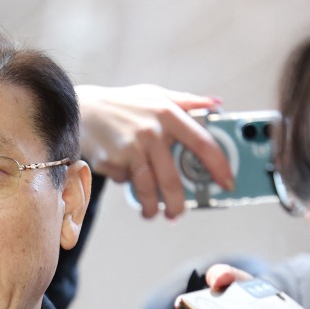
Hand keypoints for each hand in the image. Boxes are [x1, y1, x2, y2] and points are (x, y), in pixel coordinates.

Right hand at [76, 83, 231, 219]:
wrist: (82, 109)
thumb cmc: (123, 103)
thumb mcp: (155, 95)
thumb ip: (186, 101)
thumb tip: (216, 104)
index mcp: (168, 114)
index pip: (203, 144)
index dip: (219, 166)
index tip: (227, 183)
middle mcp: (151, 131)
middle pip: (172, 180)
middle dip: (178, 204)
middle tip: (179, 214)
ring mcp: (130, 148)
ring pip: (148, 189)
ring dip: (151, 207)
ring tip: (151, 213)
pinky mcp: (112, 160)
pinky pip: (125, 181)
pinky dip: (126, 183)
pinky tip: (123, 175)